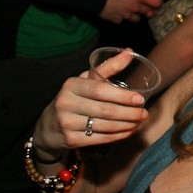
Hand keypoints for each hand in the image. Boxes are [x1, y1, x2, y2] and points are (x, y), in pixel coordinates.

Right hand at [32, 51, 148, 153]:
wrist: (48, 126)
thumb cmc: (74, 97)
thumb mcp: (85, 79)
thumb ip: (108, 67)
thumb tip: (130, 52)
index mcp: (71, 85)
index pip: (100, 90)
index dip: (122, 95)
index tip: (140, 99)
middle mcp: (66, 104)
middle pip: (105, 110)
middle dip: (129, 113)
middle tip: (144, 113)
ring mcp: (67, 124)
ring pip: (105, 126)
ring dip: (127, 125)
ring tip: (139, 122)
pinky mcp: (71, 140)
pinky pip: (101, 139)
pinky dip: (118, 135)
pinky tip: (129, 131)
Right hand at [100, 0, 163, 23]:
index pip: (157, 2)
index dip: (158, 2)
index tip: (156, 1)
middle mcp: (135, 7)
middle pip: (148, 12)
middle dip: (147, 9)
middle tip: (144, 6)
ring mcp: (126, 15)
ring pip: (137, 19)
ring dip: (136, 15)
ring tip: (131, 10)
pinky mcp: (117, 20)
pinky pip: (123, 20)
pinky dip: (122, 17)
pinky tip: (118, 12)